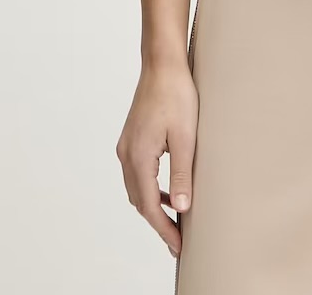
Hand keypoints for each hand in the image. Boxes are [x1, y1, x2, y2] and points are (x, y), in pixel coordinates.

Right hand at [116, 61, 197, 257]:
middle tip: (177, 240)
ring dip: (154, 205)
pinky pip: (138, 173)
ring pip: (137, 188)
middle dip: (157, 222)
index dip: (163, 228)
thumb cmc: (176, 95)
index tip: (178, 246)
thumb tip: (182, 208)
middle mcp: (126, 154)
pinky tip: (169, 190)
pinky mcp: (132, 138)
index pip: (149, 205)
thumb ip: (182, 174)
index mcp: (138, 157)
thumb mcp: (185, 137)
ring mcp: (127, 146)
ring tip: (175, 220)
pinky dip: (152, 187)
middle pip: (139, 201)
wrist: (162, 65)